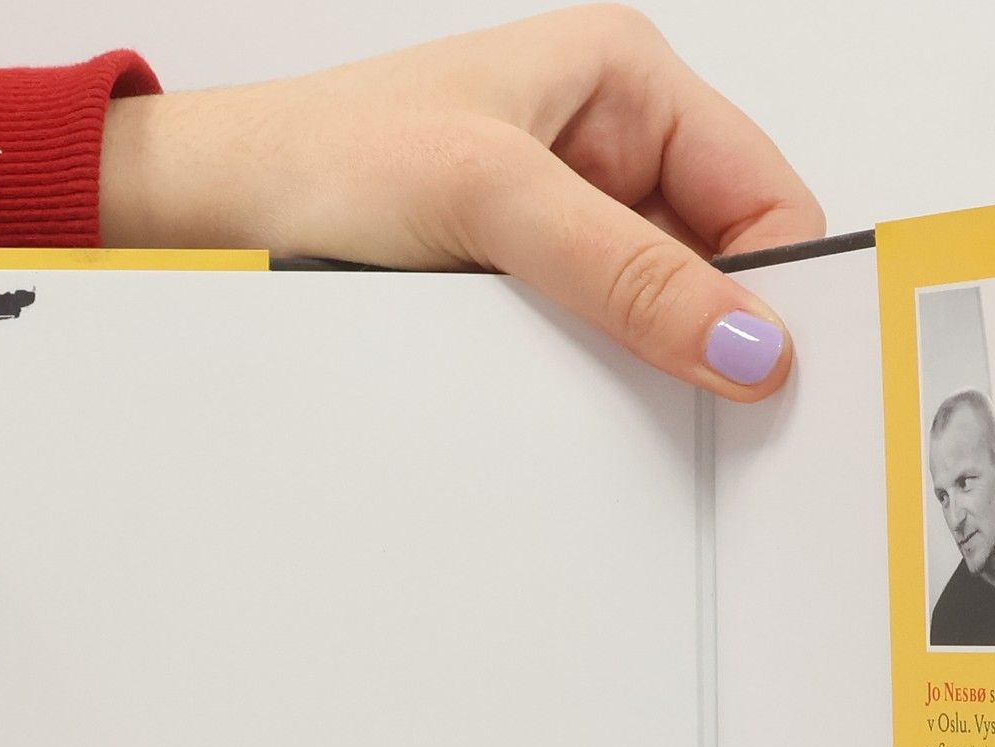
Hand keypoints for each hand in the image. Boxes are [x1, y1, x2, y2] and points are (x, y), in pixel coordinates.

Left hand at [100, 5, 821, 398]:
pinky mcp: (530, 287)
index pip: (763, 197)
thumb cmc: (324, 160)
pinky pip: (602, 345)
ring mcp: (570, 223)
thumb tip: (748, 343)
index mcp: (626, 82)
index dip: (779, 289)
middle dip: (717, 337)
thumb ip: (625, 273)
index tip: (775, 380)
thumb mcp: (490, 202)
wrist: (215, 213)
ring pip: (663, 315)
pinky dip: (604, 384)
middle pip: (722, 265)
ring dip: (653, 366)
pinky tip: (581, 406)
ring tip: (623, 404)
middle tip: (714, 417)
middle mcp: (610, 148)